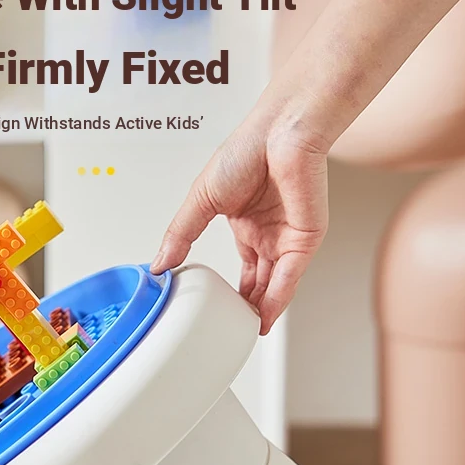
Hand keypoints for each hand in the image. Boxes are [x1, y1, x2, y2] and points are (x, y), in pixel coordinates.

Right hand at [150, 119, 328, 333]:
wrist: (282, 131)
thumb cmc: (248, 149)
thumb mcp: (201, 199)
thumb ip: (181, 234)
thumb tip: (158, 263)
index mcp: (246, 224)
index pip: (242, 267)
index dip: (230, 291)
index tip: (215, 310)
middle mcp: (269, 233)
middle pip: (259, 282)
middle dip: (246, 307)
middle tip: (230, 331)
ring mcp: (287, 238)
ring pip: (274, 285)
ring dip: (261, 310)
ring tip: (245, 333)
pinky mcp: (305, 239)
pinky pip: (290, 276)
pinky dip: (276, 298)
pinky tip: (263, 317)